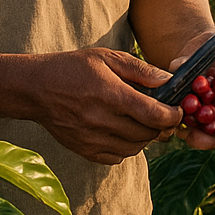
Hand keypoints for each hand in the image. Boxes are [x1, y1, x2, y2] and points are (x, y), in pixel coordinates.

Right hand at [25, 48, 183, 164]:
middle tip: (165, 115)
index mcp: (111, 95)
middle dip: (162, 126)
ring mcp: (91, 139)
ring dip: (146, 137)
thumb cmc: (74, 68)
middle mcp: (101, 121)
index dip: (172, 115)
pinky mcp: (83, 150)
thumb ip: (140, 70)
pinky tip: (125, 131)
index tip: (178, 110)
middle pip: (147, 133)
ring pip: (134, 148)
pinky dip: (128, 147)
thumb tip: (169, 79)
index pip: (153, 114)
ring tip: (145, 122)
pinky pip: (116, 157)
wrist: (36, 88)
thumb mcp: (108, 57)